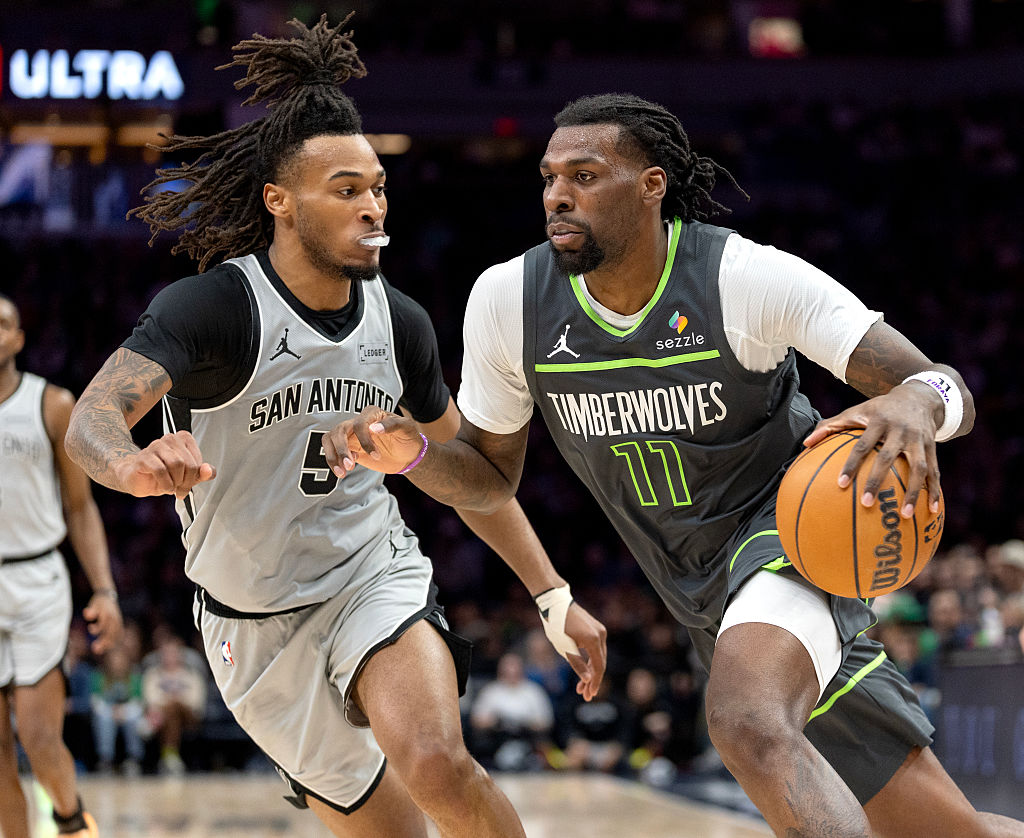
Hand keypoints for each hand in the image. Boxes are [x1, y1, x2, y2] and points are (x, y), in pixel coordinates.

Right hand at [83, 592, 122, 654]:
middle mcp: (113, 619)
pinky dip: (90, 614)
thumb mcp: (108, 625)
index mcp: (117, 624)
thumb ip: (104, 636)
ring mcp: (106, 612)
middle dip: (103, 641)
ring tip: (90, 628)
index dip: (108, 644)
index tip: (98, 652)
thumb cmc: (107, 613)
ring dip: (97, 628)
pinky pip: (94, 611)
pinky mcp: (97, 606)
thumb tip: (97, 650)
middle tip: (94, 648)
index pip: (116, 637)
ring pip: (104, 622)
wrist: (106, 595)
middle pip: (110, 632)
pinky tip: (87, 616)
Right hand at [114, 431, 215, 498]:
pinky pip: (160, 470)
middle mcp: (170, 439)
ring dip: (176, 482)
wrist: (137, 480)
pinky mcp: (144, 457)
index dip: (195, 476)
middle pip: (188, 463)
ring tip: (171, 486)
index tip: (189, 482)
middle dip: (186, 481)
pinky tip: (164, 486)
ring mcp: (155, 446)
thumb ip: (201, 473)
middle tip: (181, 489)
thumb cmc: (163, 475)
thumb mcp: (187, 476)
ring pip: (176, 464)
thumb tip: (209, 470)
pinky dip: (165, 483)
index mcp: (183, 439)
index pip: (197, 460)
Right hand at [322, 406, 425, 477]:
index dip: (364, 440)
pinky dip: (335, 462)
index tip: (376, 456)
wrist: (408, 454)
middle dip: (341, 450)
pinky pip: (333, 452)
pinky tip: (345, 470)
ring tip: (342, 473)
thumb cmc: (409, 438)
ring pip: (330, 440)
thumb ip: (393, 425)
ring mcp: (352, 435)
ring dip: (332, 456)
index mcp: (372, 414)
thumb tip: (374, 428)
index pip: (359, 424)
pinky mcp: (350, 448)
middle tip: (350, 467)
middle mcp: (359, 422)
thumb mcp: (407, 429)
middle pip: (339, 431)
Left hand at [563, 602, 606, 701]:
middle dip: (593, 680)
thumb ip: (576, 664)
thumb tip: (587, 680)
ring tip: (582, 687)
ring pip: (599, 656)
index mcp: (593, 639)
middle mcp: (601, 634)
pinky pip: (597, 649)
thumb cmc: (556, 624)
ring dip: (591, 672)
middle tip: (585, 695)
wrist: (555, 603)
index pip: (598, 667)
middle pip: (600, 663)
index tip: (590, 695)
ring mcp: (600, 630)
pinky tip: (584, 672)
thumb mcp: (563, 647)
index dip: (595, 683)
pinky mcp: (596, 629)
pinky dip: (591, 660)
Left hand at [803, 382, 942, 517]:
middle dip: (877, 481)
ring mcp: (919, 439)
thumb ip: (830, 426)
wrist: (919, 396)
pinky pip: (935, 472)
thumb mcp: (856, 411)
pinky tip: (931, 510)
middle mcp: (900, 430)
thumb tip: (805, 443)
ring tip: (905, 516)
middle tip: (866, 503)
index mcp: (878, 421)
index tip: (840, 484)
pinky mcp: (933, 447)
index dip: (851, 464)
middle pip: (887, 458)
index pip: (861, 445)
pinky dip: (934, 491)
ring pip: (919, 468)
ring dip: (914, 492)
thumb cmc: (879, 409)